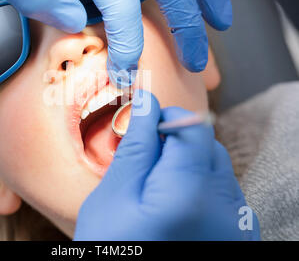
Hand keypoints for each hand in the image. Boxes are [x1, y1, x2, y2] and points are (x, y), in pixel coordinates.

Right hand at [74, 90, 259, 239]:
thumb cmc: (111, 249)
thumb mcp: (113, 196)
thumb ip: (136, 145)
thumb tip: (146, 102)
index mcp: (189, 193)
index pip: (193, 127)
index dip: (166, 117)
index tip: (144, 124)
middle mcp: (225, 208)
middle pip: (207, 145)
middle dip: (175, 142)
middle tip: (145, 162)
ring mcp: (236, 225)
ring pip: (216, 167)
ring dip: (188, 164)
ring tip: (157, 188)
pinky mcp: (237, 235)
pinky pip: (223, 192)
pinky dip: (200, 186)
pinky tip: (174, 204)